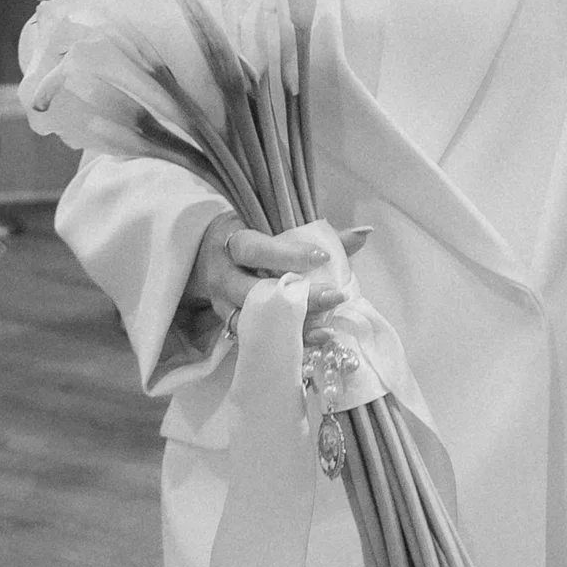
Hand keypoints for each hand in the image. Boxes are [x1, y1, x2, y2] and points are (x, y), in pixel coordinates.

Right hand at [183, 217, 334, 333]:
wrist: (204, 259)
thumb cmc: (249, 239)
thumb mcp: (271, 227)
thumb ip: (316, 232)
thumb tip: (362, 234)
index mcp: (232, 243)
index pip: (255, 249)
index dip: (287, 255)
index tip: (323, 256)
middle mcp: (224, 276)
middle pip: (256, 290)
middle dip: (297, 296)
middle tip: (335, 296)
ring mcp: (224, 305)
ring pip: (256, 320)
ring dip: (294, 325)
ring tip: (328, 327)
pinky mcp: (230, 326)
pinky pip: (259, 337)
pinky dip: (289, 339)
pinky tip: (317, 338)